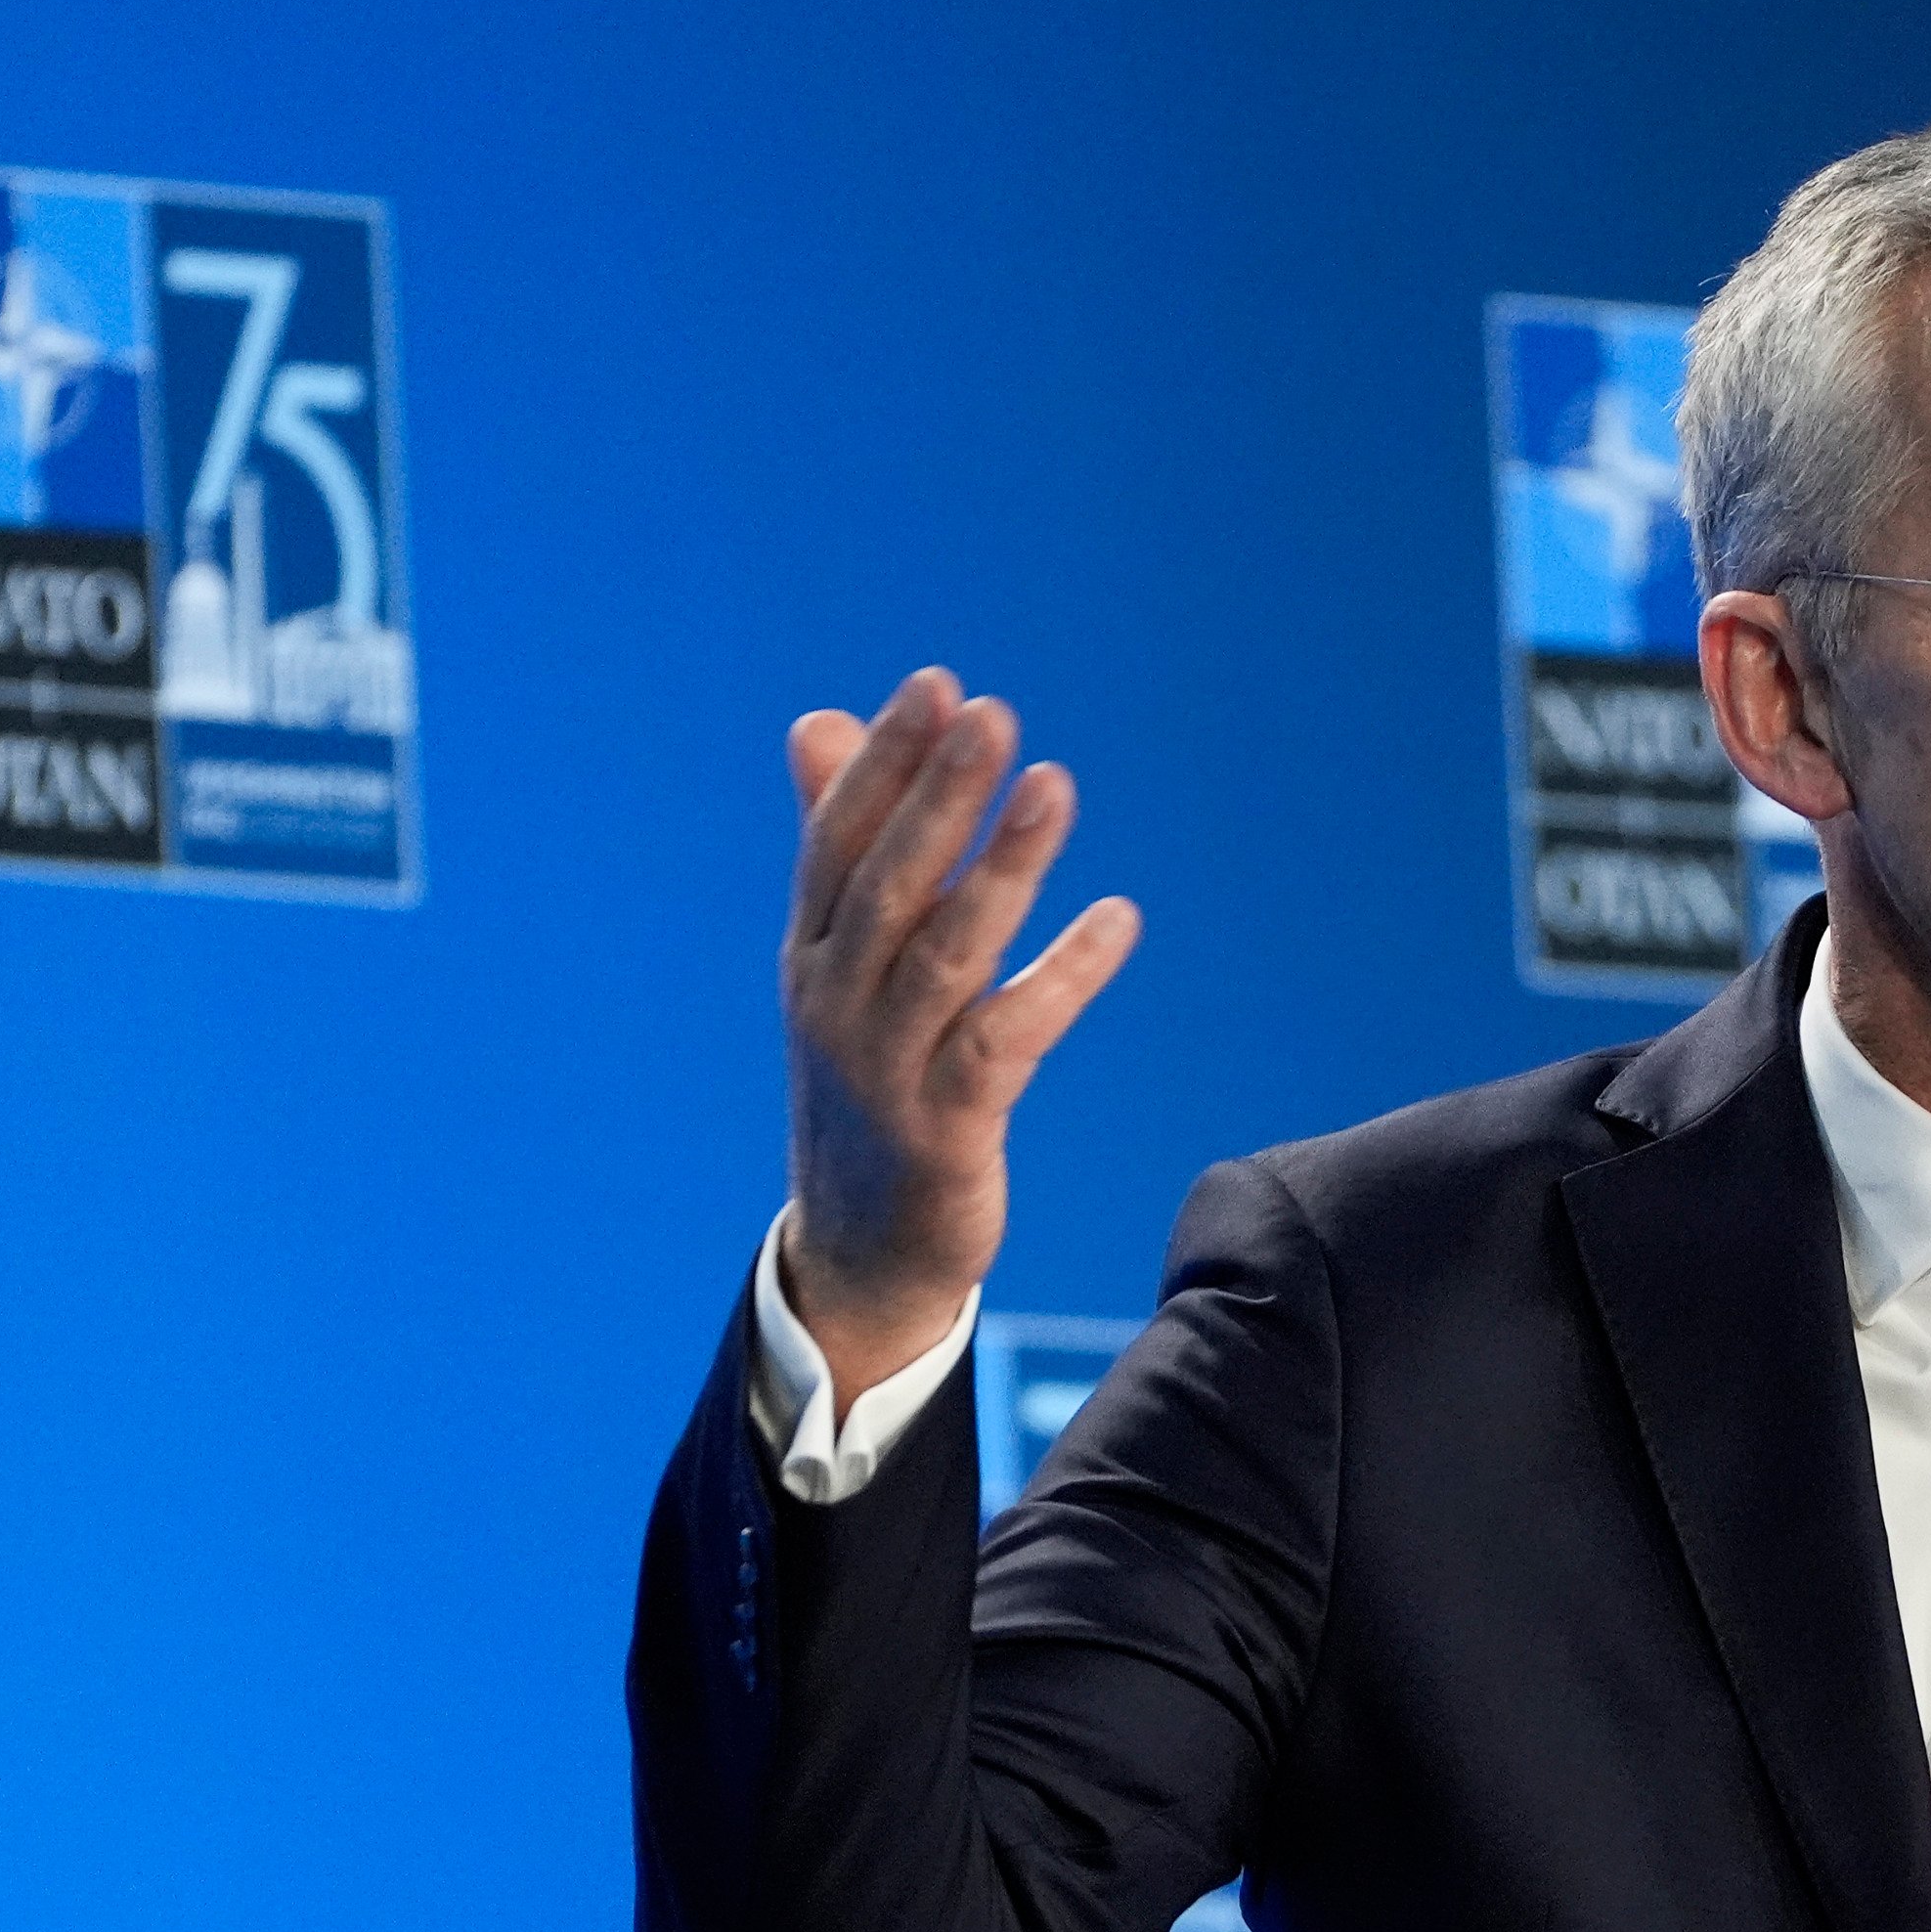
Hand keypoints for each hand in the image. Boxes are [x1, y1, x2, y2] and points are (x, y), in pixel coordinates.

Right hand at [777, 668, 1139, 1397]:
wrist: (860, 1247)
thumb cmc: (865, 1080)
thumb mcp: (841, 962)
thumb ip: (841, 843)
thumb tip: (819, 722)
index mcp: (811, 953)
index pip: (838, 840)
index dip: (885, 762)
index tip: (938, 684)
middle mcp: (835, 1001)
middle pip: (887, 882)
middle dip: (938, 794)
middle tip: (992, 712)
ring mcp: (886, 1067)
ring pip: (945, 952)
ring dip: (1002, 866)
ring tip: (1055, 786)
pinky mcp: (945, 1126)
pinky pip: (1009, 1037)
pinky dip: (1064, 975)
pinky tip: (1119, 918)